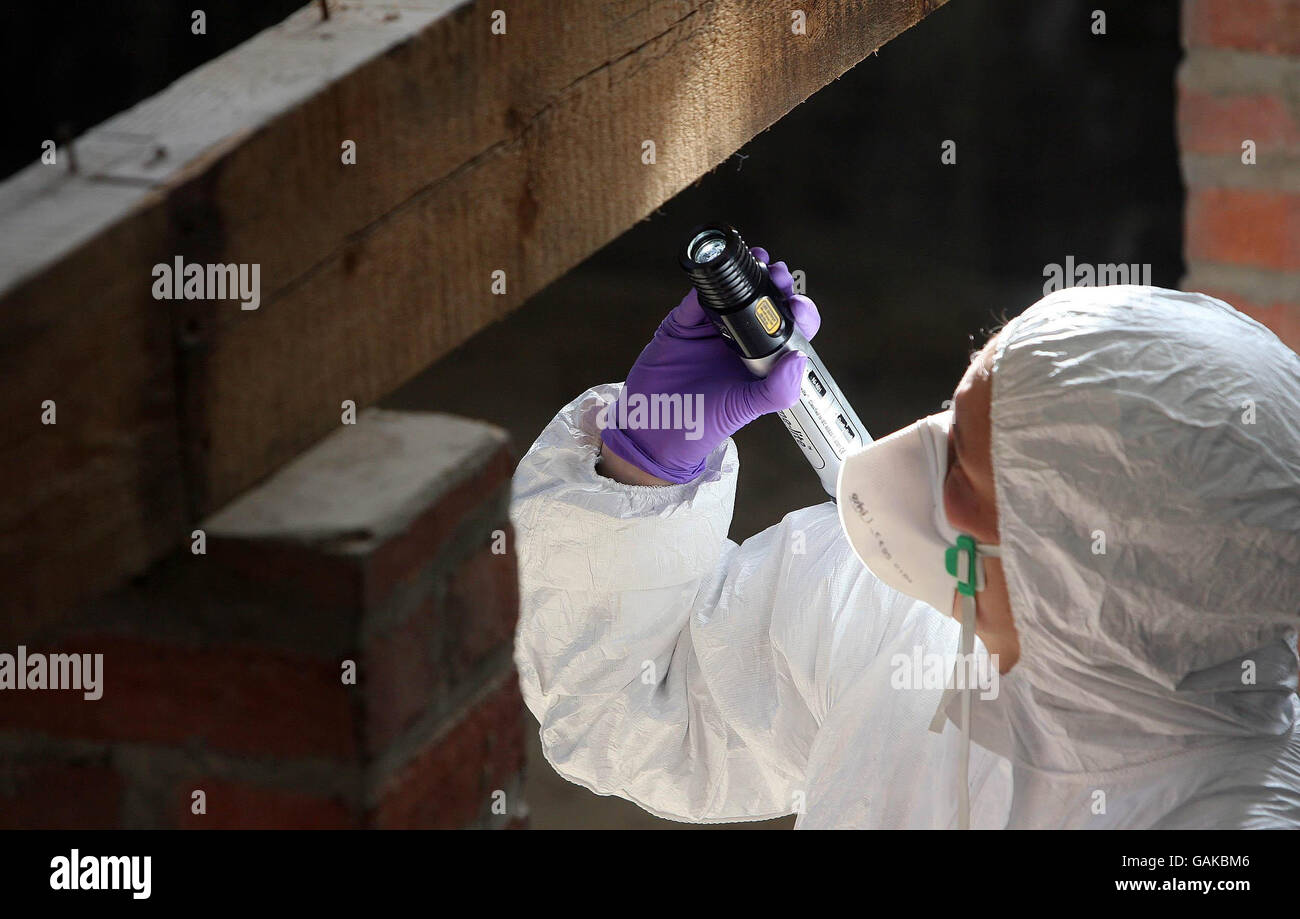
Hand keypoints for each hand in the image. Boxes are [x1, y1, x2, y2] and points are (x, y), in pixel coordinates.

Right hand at [598, 247, 820, 483]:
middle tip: (779, 274)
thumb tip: (800, 359)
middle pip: (766, 303)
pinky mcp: (683, 324)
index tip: (797, 305)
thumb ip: (776, 391)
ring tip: (760, 259)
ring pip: (734, 293)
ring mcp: (712, 329)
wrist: (653, 428)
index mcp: (762, 360)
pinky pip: (695, 299)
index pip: (790, 329)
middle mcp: (741, 341)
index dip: (798, 313)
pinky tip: (715, 275)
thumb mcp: (745, 409)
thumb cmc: (702, 424)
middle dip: (777, 284)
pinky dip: (705, 285)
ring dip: (749, 274)